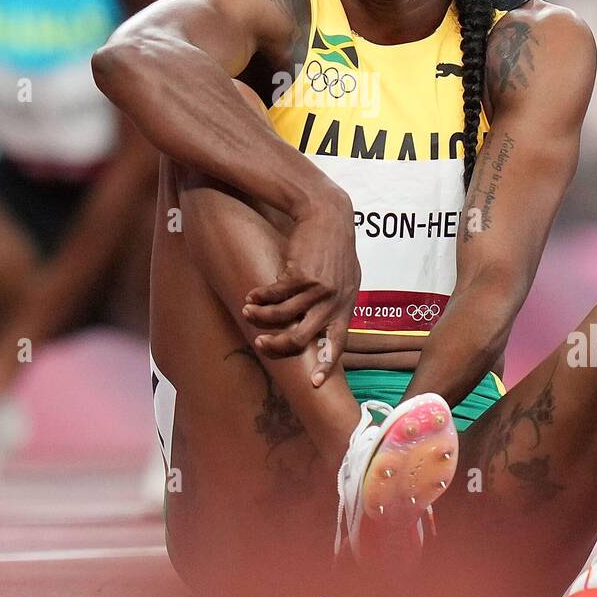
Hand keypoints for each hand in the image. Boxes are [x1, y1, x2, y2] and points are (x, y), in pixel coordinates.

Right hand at [242, 189, 359, 379]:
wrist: (328, 213)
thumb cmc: (335, 244)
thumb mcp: (345, 274)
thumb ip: (338, 299)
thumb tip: (325, 323)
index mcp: (348, 304)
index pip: (339, 342)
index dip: (326, 364)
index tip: (315, 383)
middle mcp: (335, 300)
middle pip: (303, 337)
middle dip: (278, 344)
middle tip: (260, 343)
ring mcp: (319, 288)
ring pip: (283, 315)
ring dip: (261, 316)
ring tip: (247, 310)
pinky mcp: (301, 274)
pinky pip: (275, 294)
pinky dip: (260, 295)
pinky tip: (251, 294)